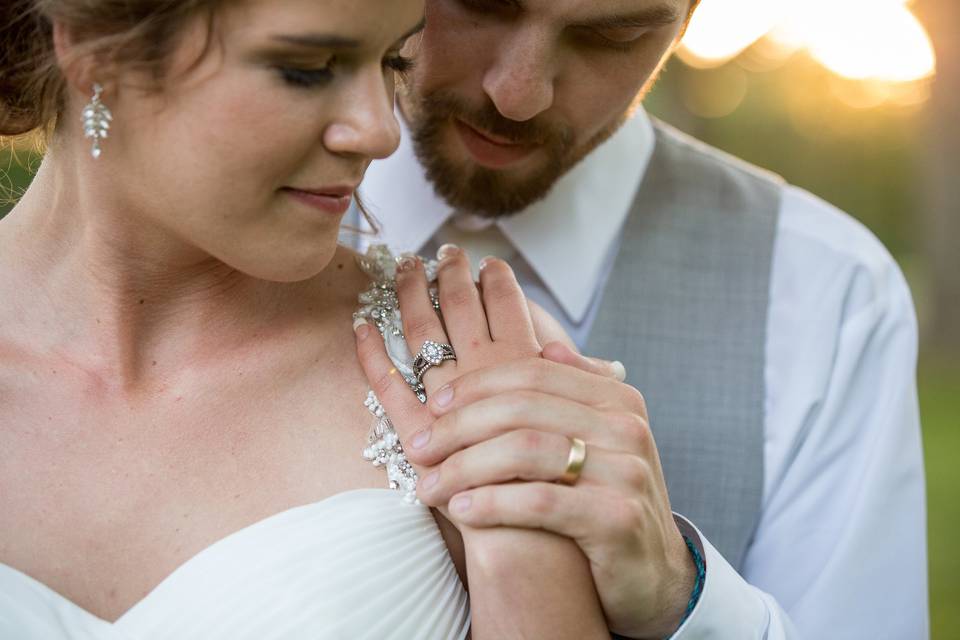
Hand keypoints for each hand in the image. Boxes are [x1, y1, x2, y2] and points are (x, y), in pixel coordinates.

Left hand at [355, 246, 693, 637]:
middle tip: (419, 446)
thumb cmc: (608, 503)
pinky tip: (461, 510)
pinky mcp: (618, 518)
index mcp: (616, 398)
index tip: (434, 404)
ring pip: (525, 450)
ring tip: (429, 485)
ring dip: (465, 467)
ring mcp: (626, 471)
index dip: (476, 384)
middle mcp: (625, 427)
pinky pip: (541, 502)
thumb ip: (573, 395)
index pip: (532, 372)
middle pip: (522, 407)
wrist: (655, 575)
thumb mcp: (599, 441)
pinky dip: (493, 503)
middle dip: (459, 426)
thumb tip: (544, 347)